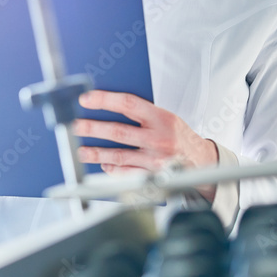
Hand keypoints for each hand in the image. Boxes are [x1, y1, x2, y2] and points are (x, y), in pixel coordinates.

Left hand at [74, 90, 219, 200]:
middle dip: (93, 128)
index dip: (105, 100)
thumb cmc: (179, 136)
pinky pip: (126, 172)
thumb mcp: (167, 117)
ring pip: (119, 155)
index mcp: (162, 118)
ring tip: (82, 150)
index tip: (86, 99)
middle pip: (118, 131)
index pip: (128, 104)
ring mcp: (155, 159)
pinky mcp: (152, 176)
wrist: (201, 160)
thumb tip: (111, 107)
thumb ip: (142, 113)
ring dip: (97, 153)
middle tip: (75, 126)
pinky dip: (112, 169)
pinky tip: (102, 164)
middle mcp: (158, 138)